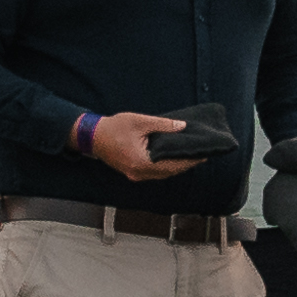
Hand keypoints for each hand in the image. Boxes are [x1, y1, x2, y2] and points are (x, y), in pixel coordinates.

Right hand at [80, 112, 196, 183]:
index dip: (189, 161)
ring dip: (176, 167)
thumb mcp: (140, 122)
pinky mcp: (133, 172)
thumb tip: (182, 127)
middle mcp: (139, 173)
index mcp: (142, 162)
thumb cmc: (114, 128)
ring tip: (191, 157)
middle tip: (201, 156)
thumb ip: (163, 125)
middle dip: (186, 165)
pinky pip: (154, 173)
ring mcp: (135, 175)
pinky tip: (173, 159)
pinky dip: (166, 167)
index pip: (173, 165)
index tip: (204, 156)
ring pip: (162, 174)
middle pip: (169, 172)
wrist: (92, 136)